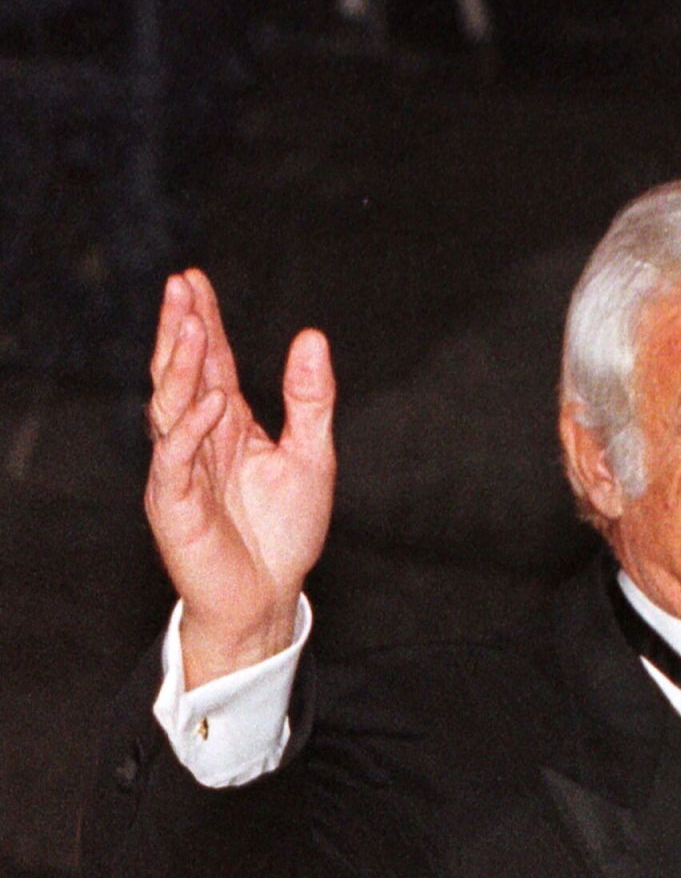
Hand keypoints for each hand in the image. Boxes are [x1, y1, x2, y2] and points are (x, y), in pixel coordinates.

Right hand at [144, 269, 336, 687]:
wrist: (268, 597)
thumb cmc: (285, 533)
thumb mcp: (312, 456)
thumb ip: (309, 399)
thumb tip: (311, 336)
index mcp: (227, 425)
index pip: (210, 363)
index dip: (203, 322)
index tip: (195, 279)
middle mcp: (197, 440)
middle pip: (182, 374)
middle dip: (180, 330)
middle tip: (180, 286)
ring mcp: (180, 470)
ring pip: (171, 407)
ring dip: (182, 368)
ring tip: (193, 327)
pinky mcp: (175, 504)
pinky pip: (177, 459)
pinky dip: (192, 428)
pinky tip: (213, 399)